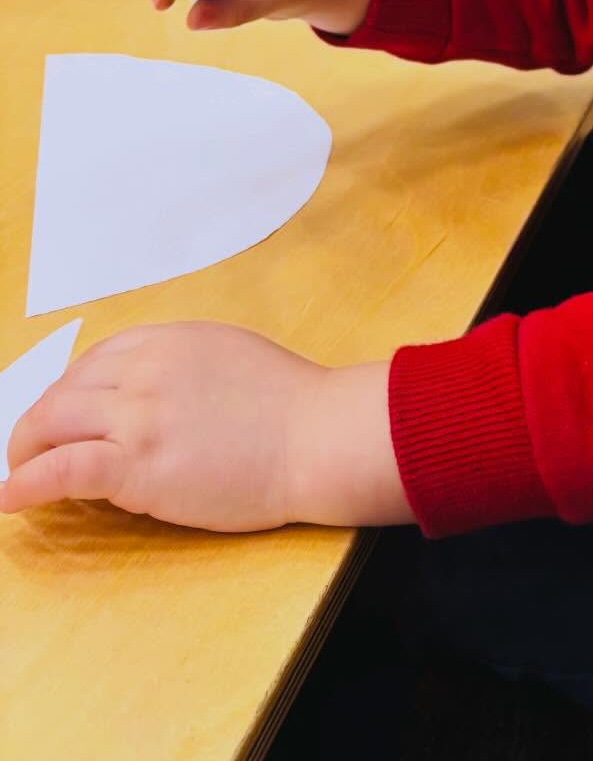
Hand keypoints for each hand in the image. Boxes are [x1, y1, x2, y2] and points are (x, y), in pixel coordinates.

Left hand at [0, 323, 411, 531]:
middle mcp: (145, 369)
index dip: (70, 392)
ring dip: (24, 450)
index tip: (64, 416)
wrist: (317, 436)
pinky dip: (27, 483)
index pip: (95, 360)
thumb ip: (181, 368)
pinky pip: (63, 470)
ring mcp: (140, 416)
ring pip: (52, 424)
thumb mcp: (229, 356)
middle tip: (30, 450)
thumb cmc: (292, 404)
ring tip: (16, 473)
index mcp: (168, 339)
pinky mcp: (139, 465)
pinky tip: (11, 498)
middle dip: (37, 422)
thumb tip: (148, 396)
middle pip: (64, 391)